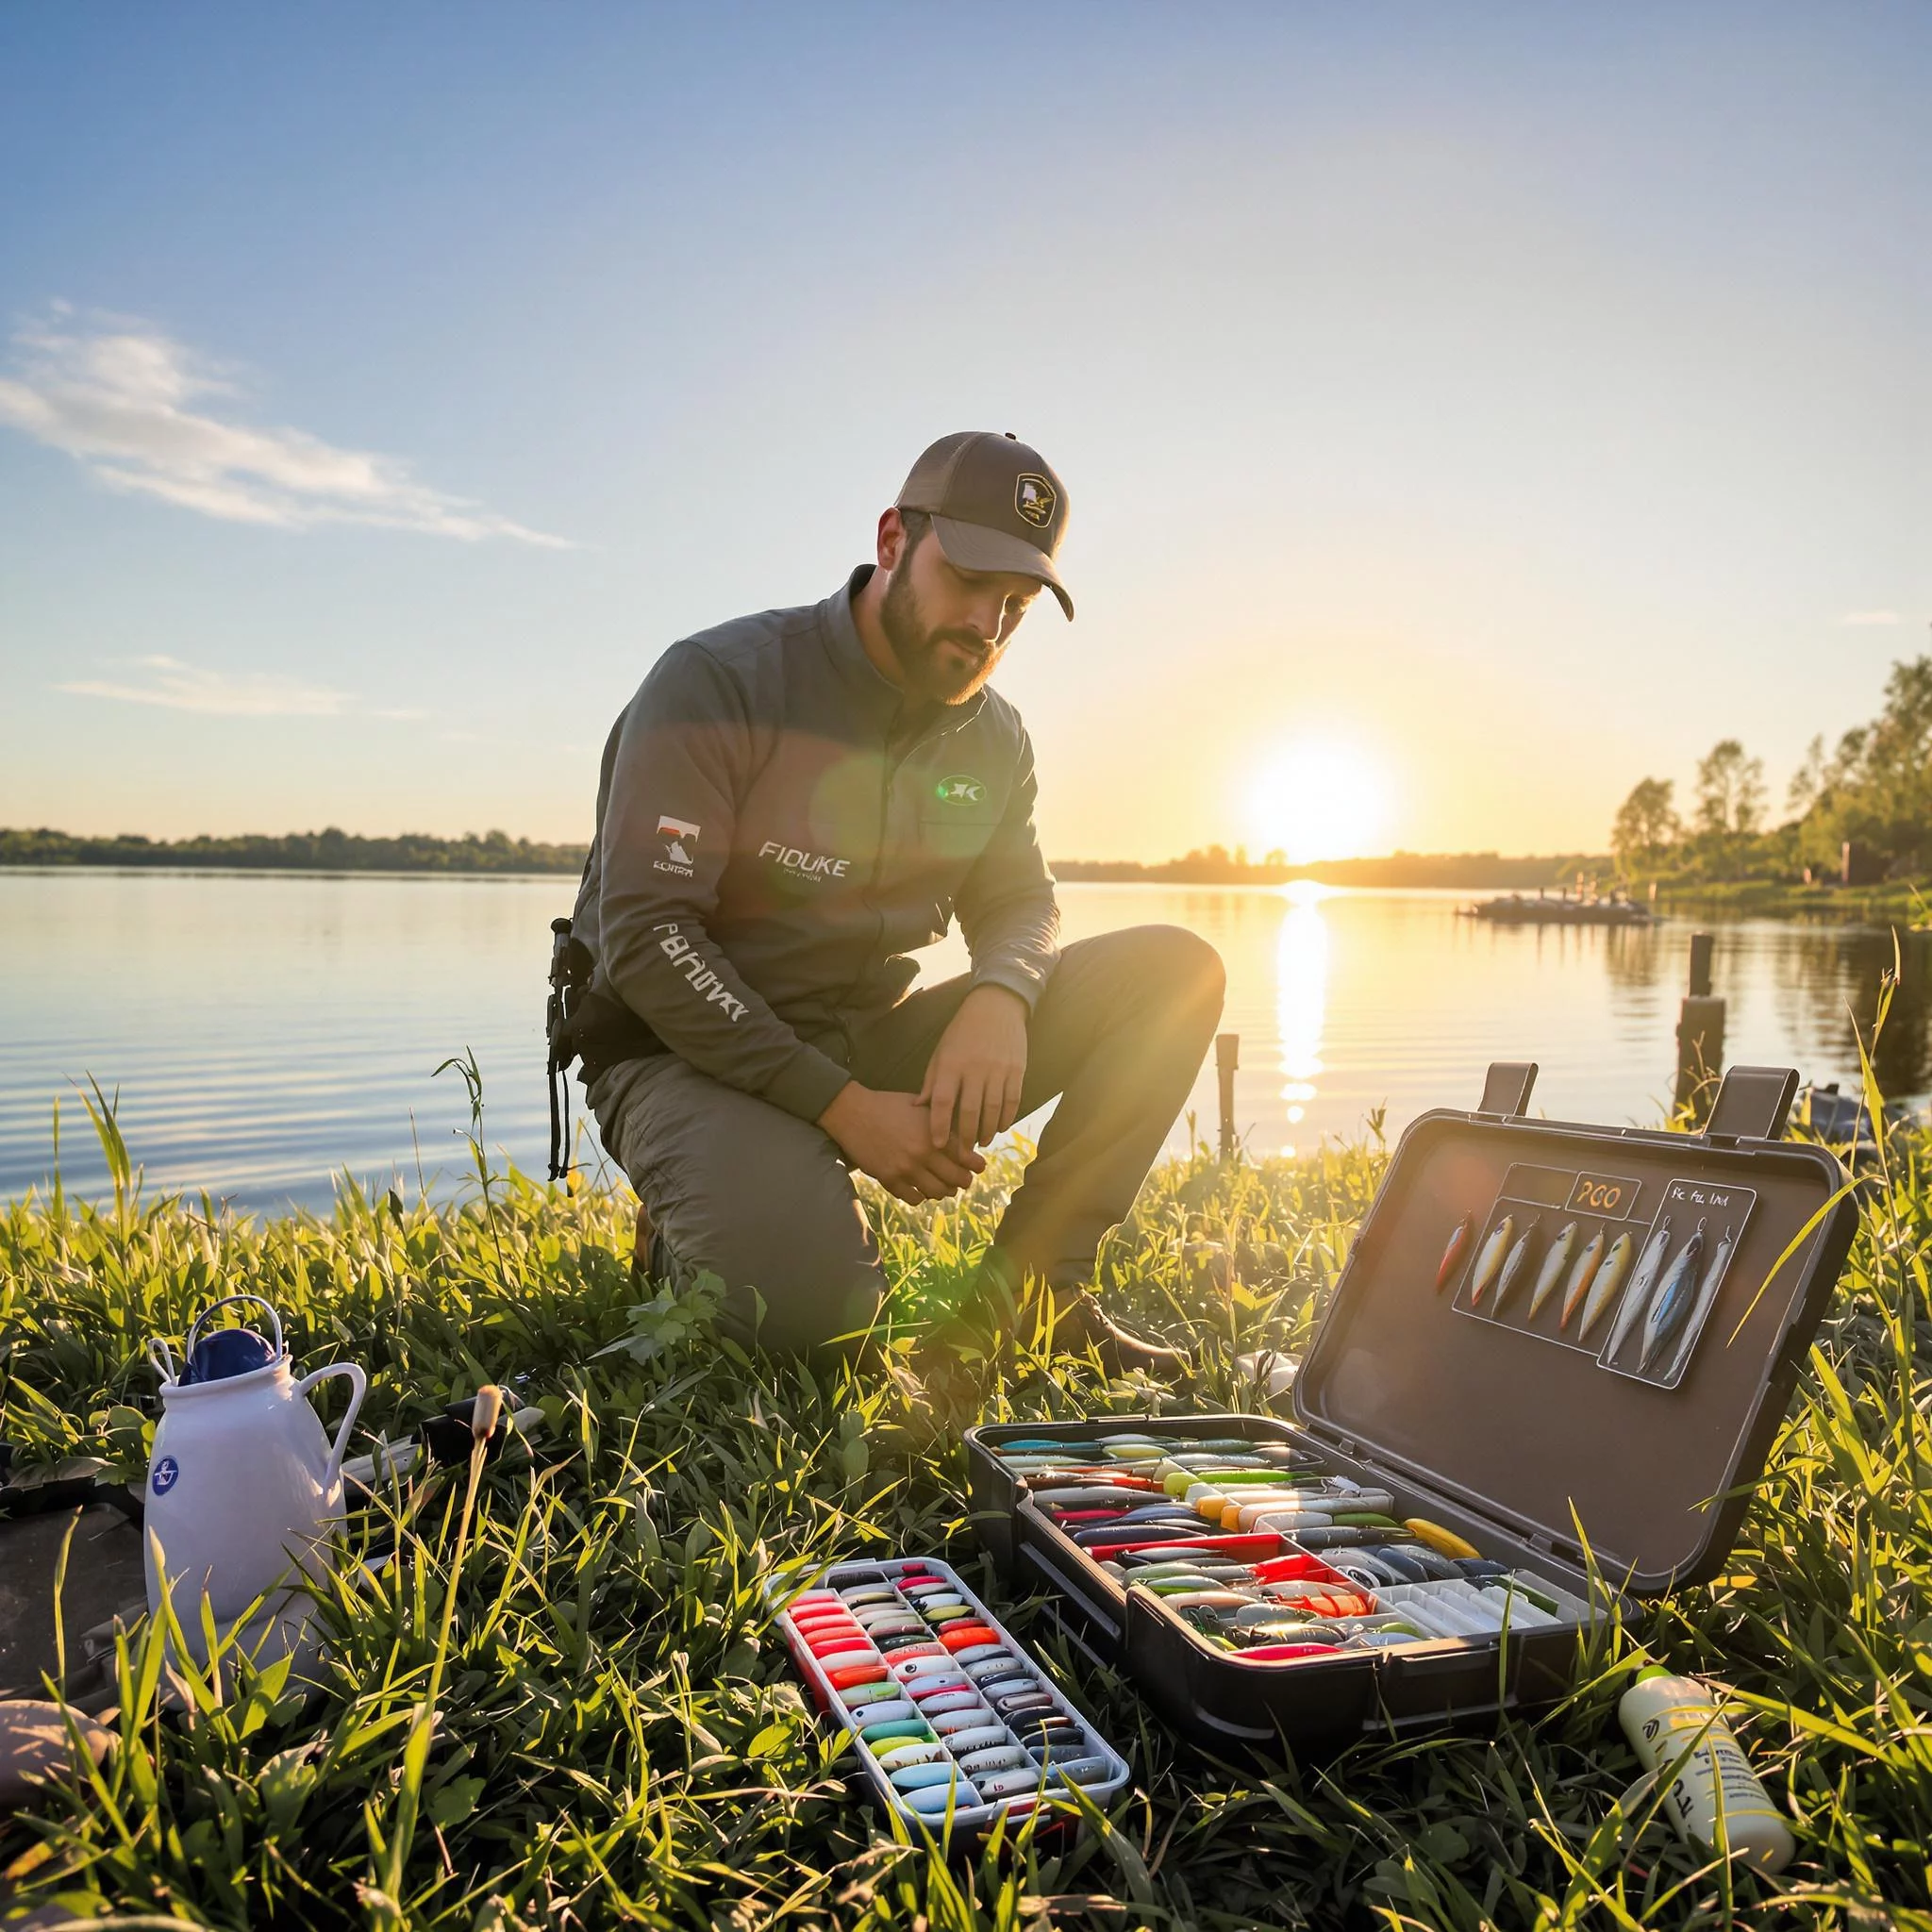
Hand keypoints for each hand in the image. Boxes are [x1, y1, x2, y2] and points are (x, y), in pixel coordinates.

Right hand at [818, 1083, 985, 1204]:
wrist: (852, 1113)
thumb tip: (965, 1133)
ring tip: (943, 1187)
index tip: (978, 1167)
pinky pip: (913, 1198)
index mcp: (934, 1133)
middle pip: (957, 1179)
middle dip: (964, 1181)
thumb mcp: (920, 1107)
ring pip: (937, 1192)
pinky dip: (920, 1196)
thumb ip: (942, 1120)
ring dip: (943, 1191)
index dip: (976, 1165)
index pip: (967, 1158)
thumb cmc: (889, 1105)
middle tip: (963, 1180)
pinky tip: (920, 1189)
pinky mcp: (889, 1179)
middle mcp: (923, 1153)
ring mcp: (905, 1169)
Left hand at [920, 983, 1029, 1149]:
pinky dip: (1006, 1118)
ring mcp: (998, 1069)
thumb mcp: (941, 1052)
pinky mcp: (1016, 1069)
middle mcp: (975, 1068)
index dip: (940, 1126)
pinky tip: (1000, 1127)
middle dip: (966, 1137)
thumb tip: (918, 1107)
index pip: (943, 1101)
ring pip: (993, 1109)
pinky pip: (1012, 1100)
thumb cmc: (962, 1032)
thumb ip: (931, 1081)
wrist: (996, 1006)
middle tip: (962, 1153)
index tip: (938, 1145)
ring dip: (987, 1131)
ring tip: (982, 1142)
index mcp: (951, 1064)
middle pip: (970, 1111)